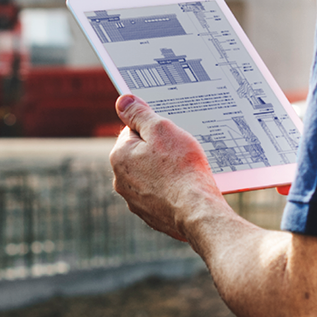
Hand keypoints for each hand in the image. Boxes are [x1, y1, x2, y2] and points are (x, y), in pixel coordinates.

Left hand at [110, 94, 228, 241]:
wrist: (197, 212)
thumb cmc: (182, 169)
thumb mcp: (162, 129)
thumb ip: (139, 114)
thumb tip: (122, 101)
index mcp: (119, 157)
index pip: (132, 131)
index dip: (154, 129)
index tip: (170, 134)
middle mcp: (121, 181)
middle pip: (140, 154)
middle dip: (159, 151)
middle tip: (180, 151)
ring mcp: (136, 201)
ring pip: (151, 175)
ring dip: (164, 171)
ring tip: (186, 171)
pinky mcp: (151, 215)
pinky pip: (160, 195)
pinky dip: (171, 190)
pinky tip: (186, 188)